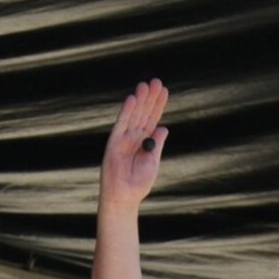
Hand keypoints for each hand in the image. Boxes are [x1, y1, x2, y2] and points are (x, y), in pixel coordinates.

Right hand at [100, 78, 169, 208]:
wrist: (124, 196)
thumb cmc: (139, 184)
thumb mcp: (152, 162)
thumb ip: (157, 145)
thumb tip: (163, 127)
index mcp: (146, 142)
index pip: (153, 119)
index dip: (158, 105)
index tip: (164, 91)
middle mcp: (135, 137)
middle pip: (144, 113)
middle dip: (150, 98)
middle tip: (157, 82)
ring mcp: (124, 138)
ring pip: (133, 115)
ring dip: (140, 100)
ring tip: (146, 85)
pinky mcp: (114, 141)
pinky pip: (121, 123)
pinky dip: (126, 111)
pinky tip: (132, 99)